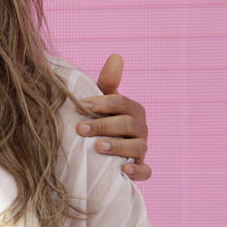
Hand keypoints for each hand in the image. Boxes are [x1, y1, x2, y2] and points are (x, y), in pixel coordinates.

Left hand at [77, 54, 151, 179]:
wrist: (100, 153)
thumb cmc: (100, 121)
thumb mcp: (101, 102)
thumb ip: (107, 83)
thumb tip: (116, 55)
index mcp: (131, 110)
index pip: (120, 103)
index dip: (101, 103)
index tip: (80, 105)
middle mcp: (140, 128)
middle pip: (127, 124)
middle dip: (103, 125)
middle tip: (80, 129)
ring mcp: (141, 149)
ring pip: (138, 147)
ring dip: (118, 147)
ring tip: (98, 147)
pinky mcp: (140, 168)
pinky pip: (145, 171)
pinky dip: (138, 171)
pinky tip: (123, 170)